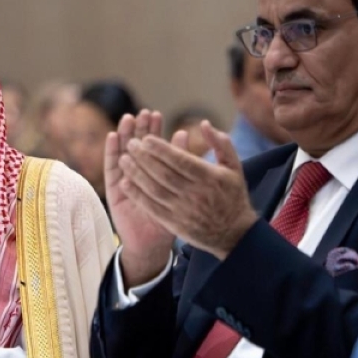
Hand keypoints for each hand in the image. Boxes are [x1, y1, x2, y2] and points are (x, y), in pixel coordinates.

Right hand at [106, 109, 175, 285]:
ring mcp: (124, 181)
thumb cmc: (171, 217)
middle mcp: (139, 174)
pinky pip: (111, 169)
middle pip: (137, 146)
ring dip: (124, 135)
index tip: (156, 114)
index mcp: (155, 173)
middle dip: (140, 129)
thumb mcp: (181, 189)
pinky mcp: (113, 190)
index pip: (154, 147)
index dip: (154, 130)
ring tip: (128, 119)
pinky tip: (112, 137)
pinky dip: (111, 152)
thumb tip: (184, 133)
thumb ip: (182, 161)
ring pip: (123, 153)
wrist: (154, 244)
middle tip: (143, 113)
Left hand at [119, 121, 258, 260]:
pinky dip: (137, 195)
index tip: (147, 138)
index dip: (162, 149)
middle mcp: (195, 194)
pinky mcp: (174, 224)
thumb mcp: (234, 166)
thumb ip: (221, 143)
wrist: (234, 234)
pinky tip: (125, 183)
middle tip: (131, 143)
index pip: (181, 160)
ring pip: (155, 189)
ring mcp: (183, 210)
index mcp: (209, 177)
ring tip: (123, 159)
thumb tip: (203, 123)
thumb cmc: (233, 196)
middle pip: (164, 173)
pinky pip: (152, 208)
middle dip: (144, 157)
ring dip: (136, 174)